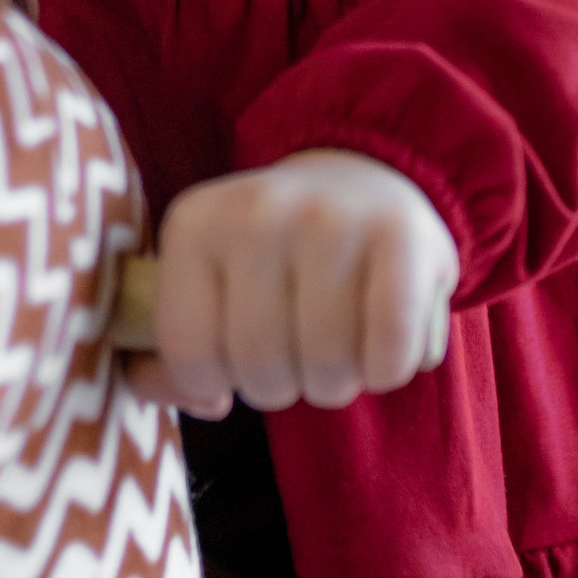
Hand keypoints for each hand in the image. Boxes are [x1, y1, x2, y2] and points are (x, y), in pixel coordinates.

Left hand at [138, 151, 457, 417]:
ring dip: (337, 381)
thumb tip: (179, 396)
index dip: (217, 383)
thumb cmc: (275, 258)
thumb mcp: (208, 284)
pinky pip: (389, 354)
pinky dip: (387, 370)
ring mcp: (331, 219)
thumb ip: (175, 353)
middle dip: (282, 385)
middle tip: (296, 350)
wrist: (362, 181)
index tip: (238, 356)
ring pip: (326, 367)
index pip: (189, 355)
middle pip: (260, 367)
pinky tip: (382, 340)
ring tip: (339, 344)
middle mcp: (257, 210)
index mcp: (194, 223)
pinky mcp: (402, 238)